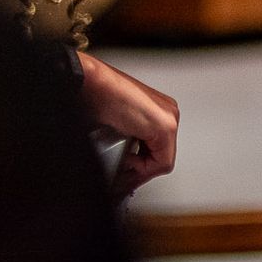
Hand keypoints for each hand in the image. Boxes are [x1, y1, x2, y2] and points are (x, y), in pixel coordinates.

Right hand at [77, 52, 178, 196]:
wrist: (93, 83)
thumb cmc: (97, 96)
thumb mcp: (117, 122)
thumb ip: (129, 139)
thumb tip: (127, 164)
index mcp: (157, 108)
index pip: (157, 148)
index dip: (140, 165)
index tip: (127, 174)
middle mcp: (168, 111)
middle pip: (161, 155)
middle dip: (140, 169)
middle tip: (124, 179)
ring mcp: (169, 118)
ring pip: (162, 160)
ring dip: (140, 168)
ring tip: (122, 166)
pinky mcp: (165, 127)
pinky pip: (162, 162)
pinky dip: (143, 168)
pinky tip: (126, 158)